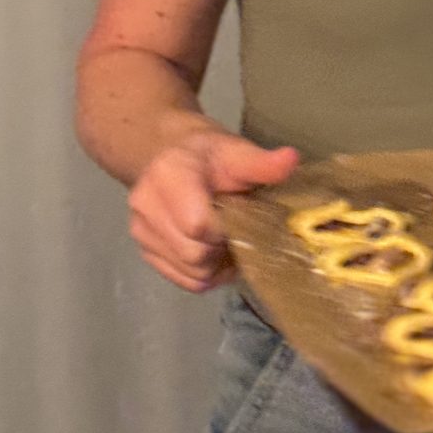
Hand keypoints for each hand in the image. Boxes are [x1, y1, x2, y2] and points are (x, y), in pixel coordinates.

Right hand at [128, 131, 298, 292]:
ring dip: (216, 264)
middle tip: (235, 228)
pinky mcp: (146, 252)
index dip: (226, 227)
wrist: (175, 158)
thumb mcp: (237, 152)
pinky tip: (213, 250)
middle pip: (194, 253)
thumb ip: (261, 162)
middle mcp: (145, 203)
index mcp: (168, 174)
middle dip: (222, 247)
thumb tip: (291, 159)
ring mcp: (141, 231)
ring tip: (225, 238)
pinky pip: (184, 280)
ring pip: (192, 272)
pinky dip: (205, 273)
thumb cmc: (212, 157)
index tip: (238, 213)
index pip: (198, 225)